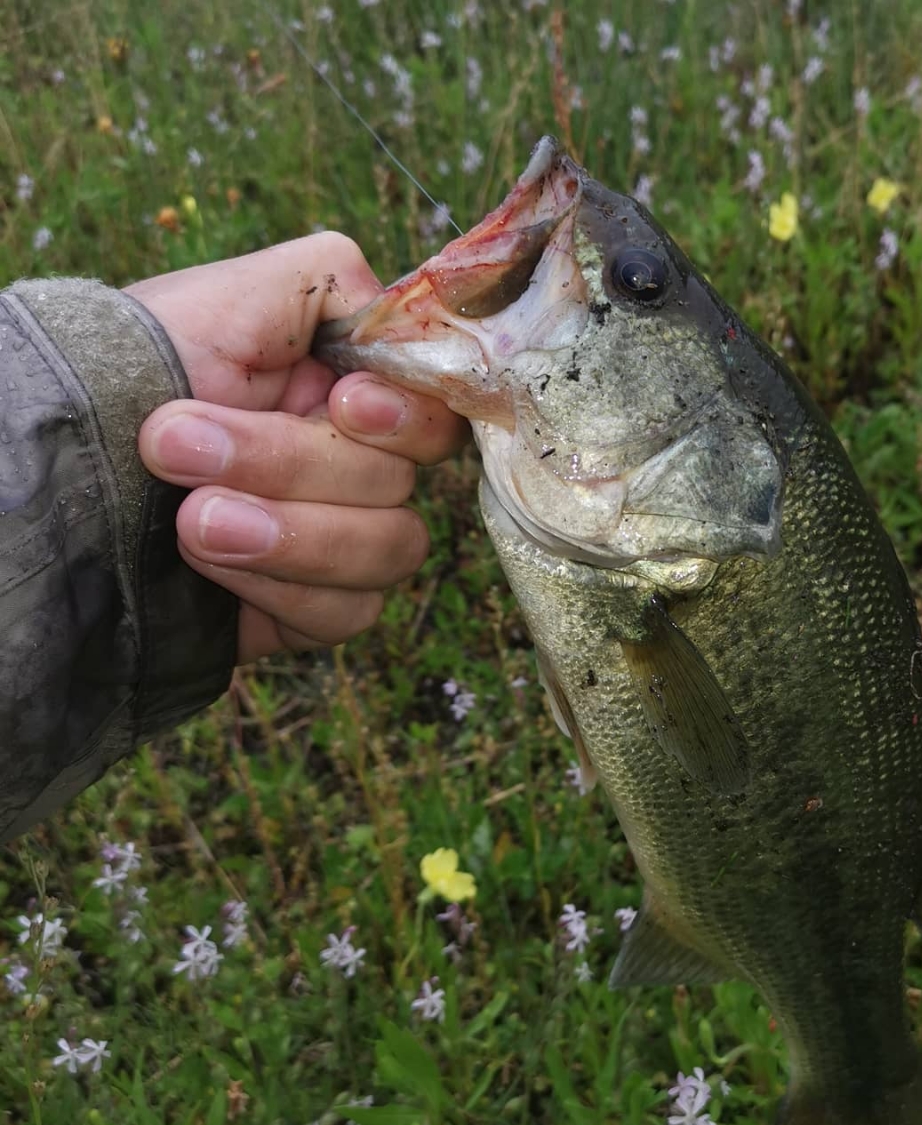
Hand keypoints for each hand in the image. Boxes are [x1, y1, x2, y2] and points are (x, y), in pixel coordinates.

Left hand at [128, 233, 467, 661]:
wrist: (52, 477)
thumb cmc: (130, 371)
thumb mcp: (226, 300)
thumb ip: (328, 281)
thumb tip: (400, 316)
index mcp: (349, 392)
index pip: (434, 412)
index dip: (404, 416)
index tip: (342, 405)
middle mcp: (358, 466)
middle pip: (401, 483)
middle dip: (289, 463)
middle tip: (175, 441)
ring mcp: (342, 541)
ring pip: (388, 550)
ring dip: (290, 534)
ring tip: (190, 521)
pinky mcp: (314, 607)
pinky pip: (348, 612)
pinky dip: (282, 590)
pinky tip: (209, 568)